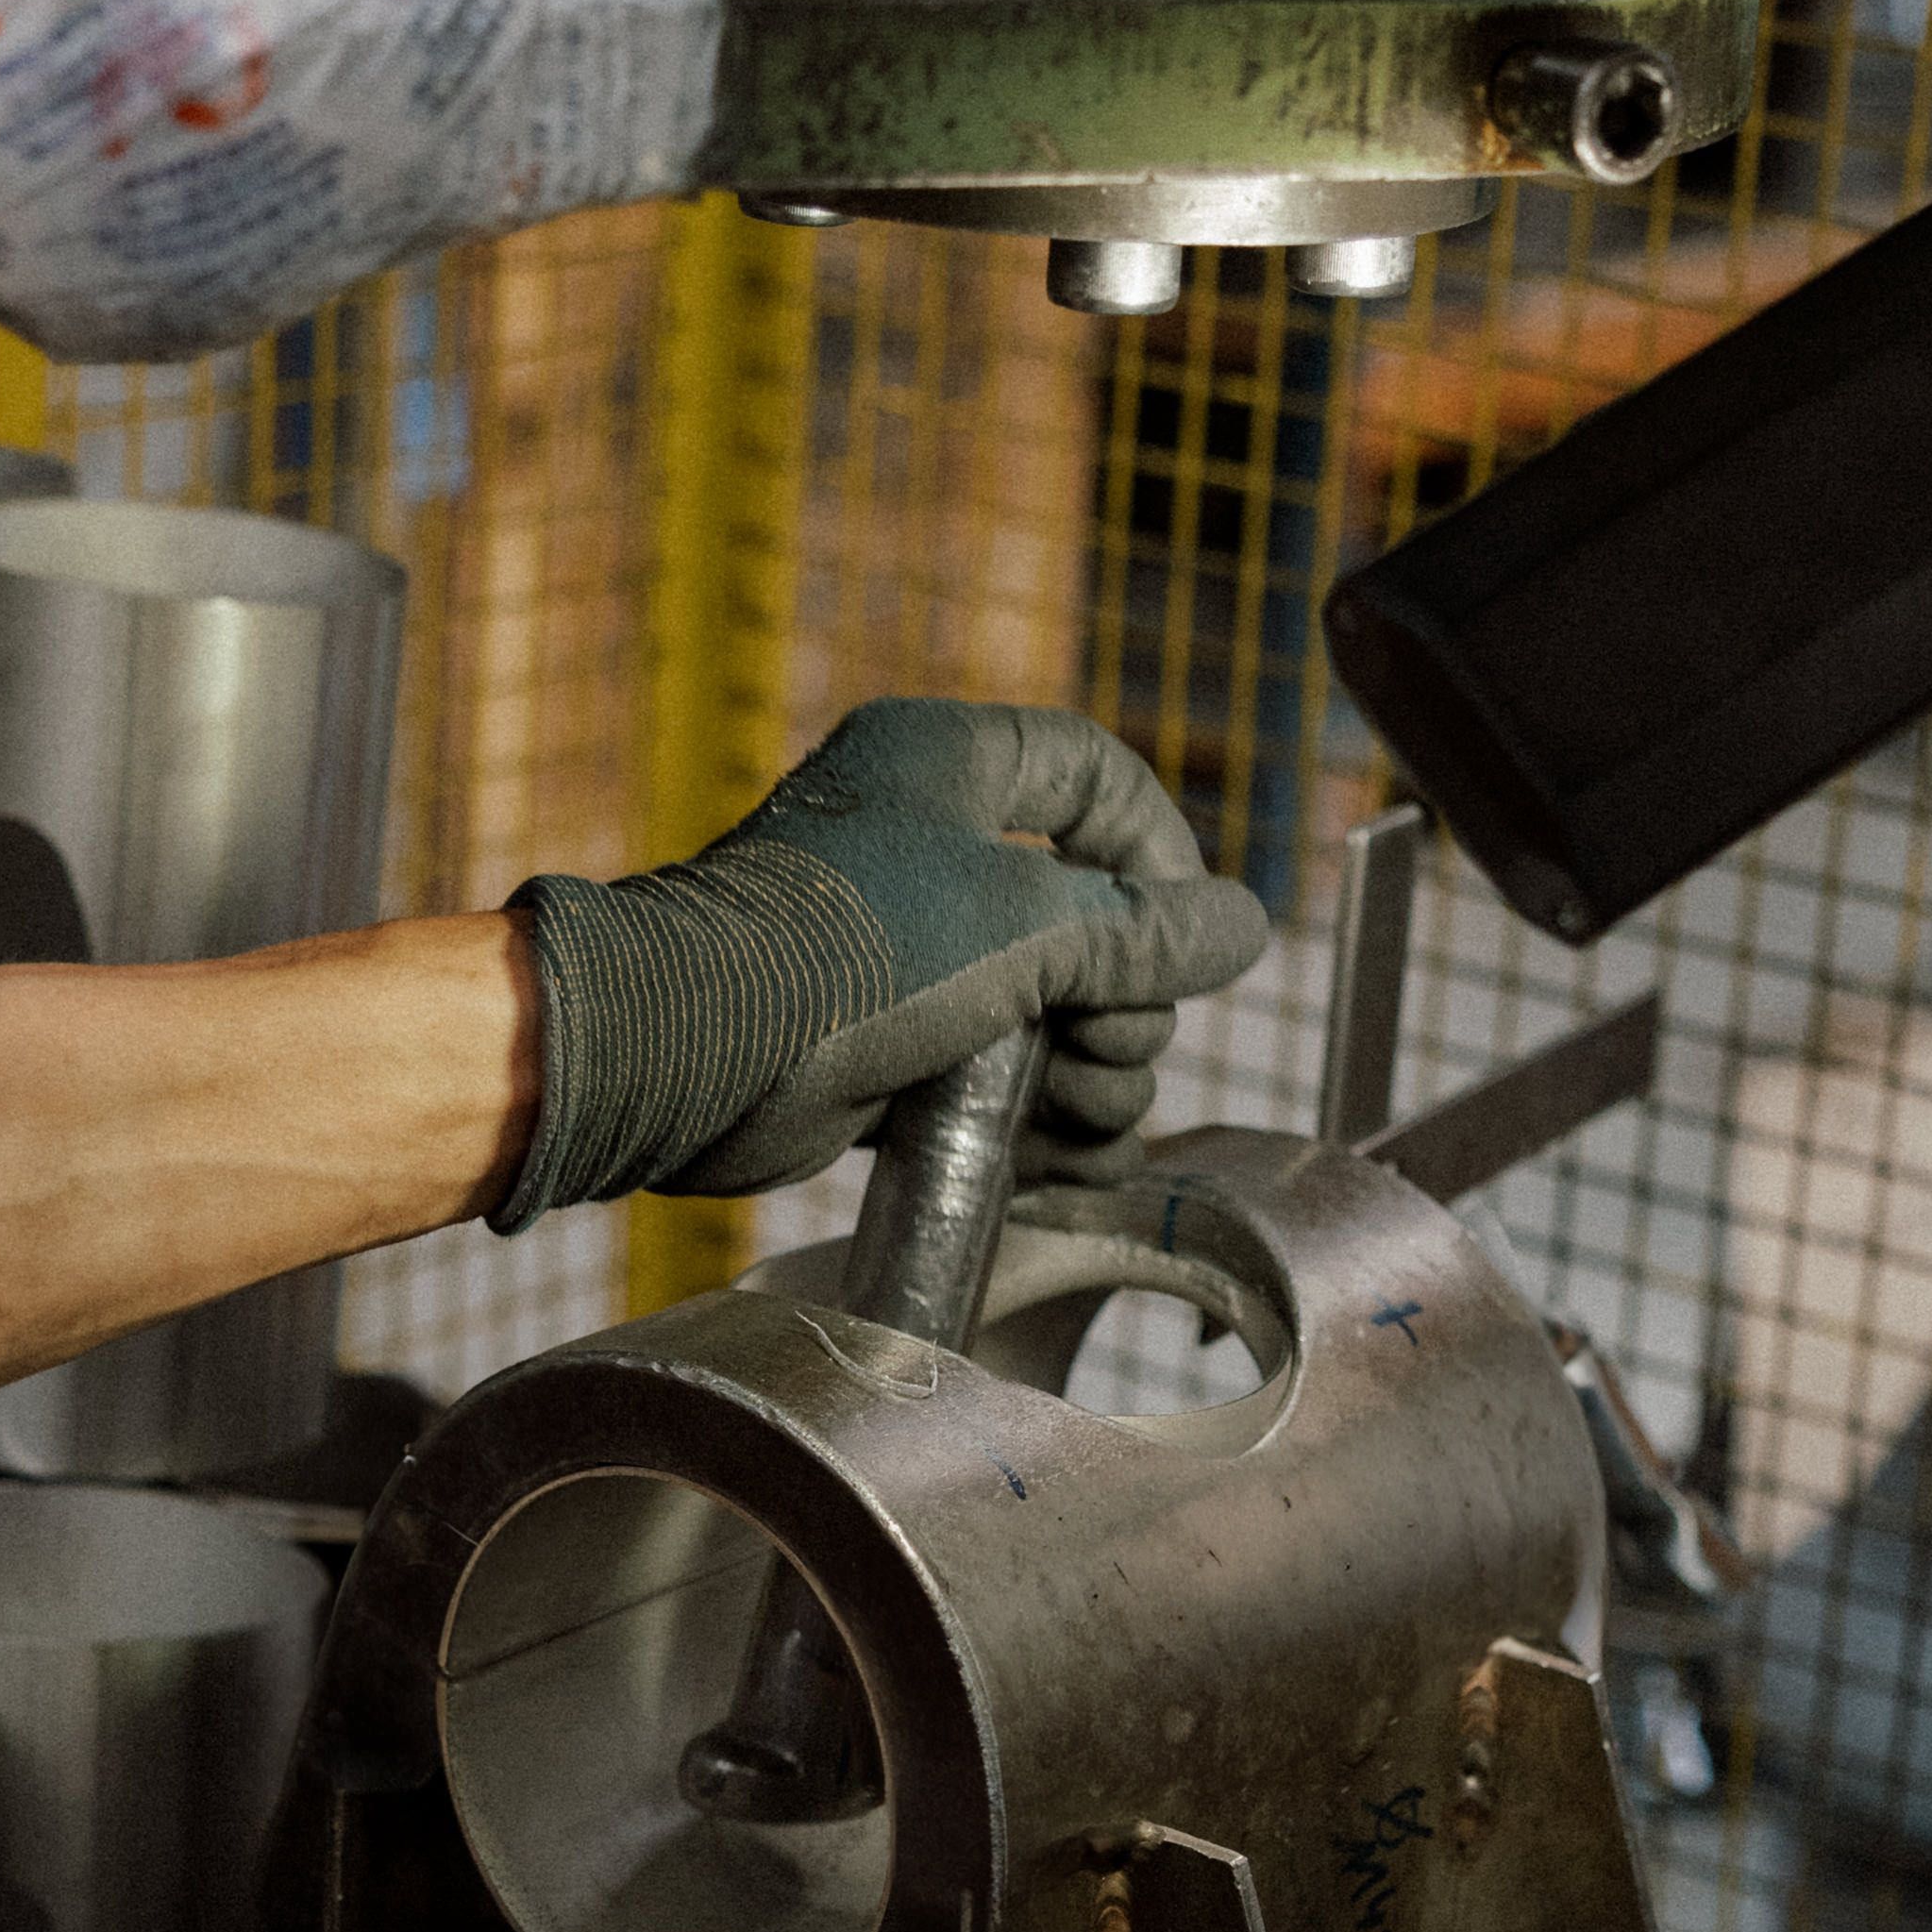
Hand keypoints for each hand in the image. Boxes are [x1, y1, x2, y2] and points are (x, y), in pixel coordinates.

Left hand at [491, 698, 1268, 1229]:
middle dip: (1124, 997)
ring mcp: (897, 948)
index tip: (1186, 931)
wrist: (688, 1054)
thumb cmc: (851, 952)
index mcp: (947, 765)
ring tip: (1087, 1120)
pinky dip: (1031, 1119)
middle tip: (1116, 1049)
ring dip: (1091, 1072)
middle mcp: (922, 843)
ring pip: (1042, 1004)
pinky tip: (1068, 1165)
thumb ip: (1143, 932)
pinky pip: (986, 1072)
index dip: (1159, 848)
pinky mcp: (877, 1041)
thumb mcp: (1025, 928)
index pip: (1091, 775)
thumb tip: (1242, 928)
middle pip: (1084, 910)